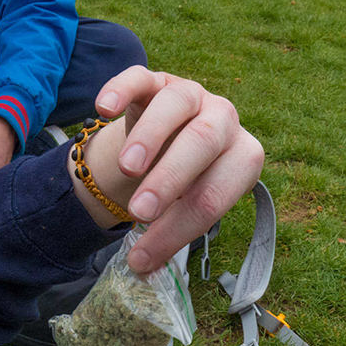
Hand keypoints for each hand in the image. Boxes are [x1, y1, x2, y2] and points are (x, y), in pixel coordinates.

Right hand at [72, 66, 262, 274]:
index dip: (179, 229)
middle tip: (140, 212)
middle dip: (171, 179)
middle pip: (204, 143)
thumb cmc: (182, 186)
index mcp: (242, 158)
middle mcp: (224, 120)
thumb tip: (141, 269)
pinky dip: (121, 89)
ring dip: (151, 137)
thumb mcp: (182, 209)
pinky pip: (140, 77)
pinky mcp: (156, 79)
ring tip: (127, 169)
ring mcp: (192, 94)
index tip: (143, 256)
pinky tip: (102, 109)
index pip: (215, 195)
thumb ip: (168, 233)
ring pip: (177, 103)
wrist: (164, 147)